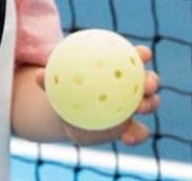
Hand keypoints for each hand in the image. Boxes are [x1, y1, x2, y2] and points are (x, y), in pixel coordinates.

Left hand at [35, 45, 161, 147]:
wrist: (71, 113)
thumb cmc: (68, 89)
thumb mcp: (60, 82)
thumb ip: (52, 79)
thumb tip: (39, 76)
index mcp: (120, 69)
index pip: (135, 58)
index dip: (141, 54)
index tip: (143, 53)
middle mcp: (132, 86)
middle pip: (149, 80)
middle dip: (152, 81)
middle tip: (147, 84)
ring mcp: (133, 107)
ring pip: (150, 103)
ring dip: (150, 104)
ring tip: (141, 108)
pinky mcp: (130, 127)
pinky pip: (139, 131)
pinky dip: (138, 135)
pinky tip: (128, 138)